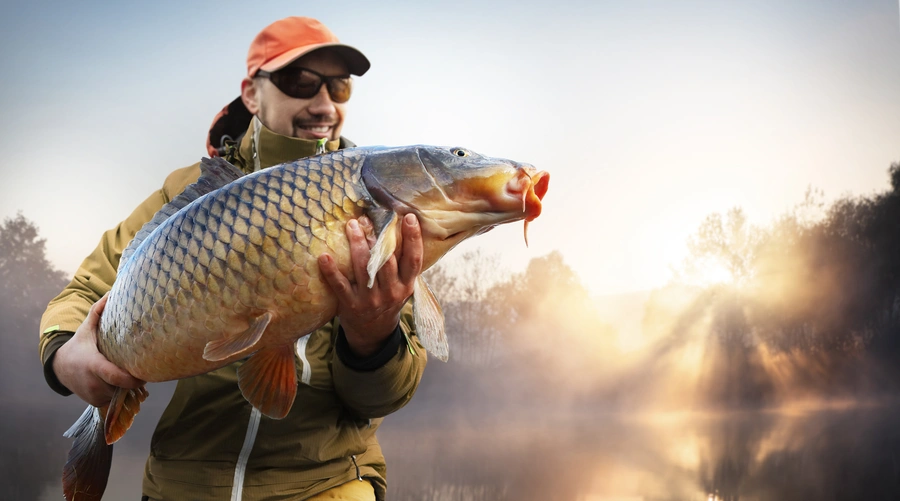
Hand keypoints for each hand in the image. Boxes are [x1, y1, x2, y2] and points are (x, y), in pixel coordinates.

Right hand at [52, 294, 144, 406]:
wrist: (60, 367)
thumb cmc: (79, 346)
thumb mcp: (87, 329)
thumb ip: (98, 311)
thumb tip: (111, 292)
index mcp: (94, 365)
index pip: (117, 377)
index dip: (133, 379)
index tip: (145, 373)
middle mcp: (93, 383)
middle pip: (121, 387)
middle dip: (133, 381)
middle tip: (144, 369)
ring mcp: (93, 395)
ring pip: (119, 395)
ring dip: (127, 388)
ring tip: (134, 375)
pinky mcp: (95, 402)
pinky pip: (114, 400)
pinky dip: (119, 393)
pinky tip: (122, 383)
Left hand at [318, 213, 422, 357]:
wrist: (373, 332)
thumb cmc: (388, 299)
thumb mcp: (402, 286)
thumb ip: (401, 263)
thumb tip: (394, 226)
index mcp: (407, 285)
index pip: (413, 259)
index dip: (413, 238)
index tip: (408, 217)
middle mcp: (391, 292)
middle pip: (386, 260)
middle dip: (377, 237)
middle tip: (368, 218)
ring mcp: (370, 299)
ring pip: (364, 268)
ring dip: (357, 244)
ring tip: (351, 225)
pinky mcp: (351, 305)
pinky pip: (340, 285)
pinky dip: (331, 271)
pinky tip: (324, 257)